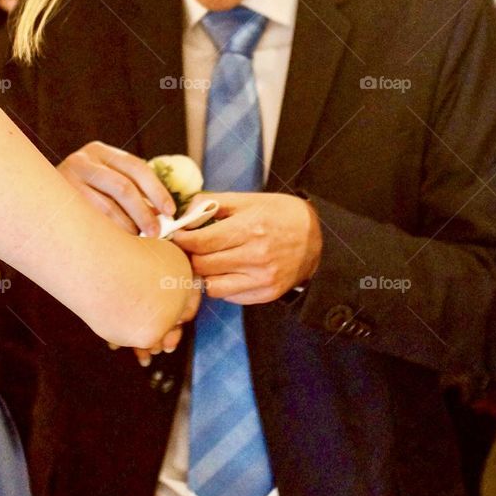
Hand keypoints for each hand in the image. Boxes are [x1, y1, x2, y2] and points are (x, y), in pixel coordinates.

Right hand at [58, 142, 175, 237]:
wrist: (34, 196)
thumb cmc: (82, 195)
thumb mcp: (103, 181)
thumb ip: (130, 191)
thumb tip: (163, 216)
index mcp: (99, 151)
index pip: (136, 167)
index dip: (157, 190)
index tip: (170, 212)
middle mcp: (81, 161)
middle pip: (123, 187)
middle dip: (144, 213)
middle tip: (156, 233)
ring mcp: (66, 181)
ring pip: (107, 208)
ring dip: (127, 228)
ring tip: (135, 240)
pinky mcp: (58, 204)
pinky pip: (91, 222)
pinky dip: (109, 234)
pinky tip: (116, 243)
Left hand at [173, 192, 322, 303]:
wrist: (318, 238)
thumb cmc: (279, 214)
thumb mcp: (248, 199)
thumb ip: (213, 203)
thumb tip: (185, 216)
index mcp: (250, 228)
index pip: (200, 242)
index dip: (182, 239)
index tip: (177, 235)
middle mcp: (256, 256)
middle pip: (202, 265)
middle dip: (190, 256)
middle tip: (189, 248)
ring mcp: (262, 279)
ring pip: (211, 286)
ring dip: (204, 274)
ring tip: (208, 260)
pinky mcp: (266, 294)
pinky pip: (229, 296)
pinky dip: (222, 284)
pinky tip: (227, 270)